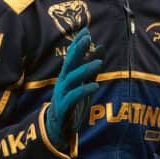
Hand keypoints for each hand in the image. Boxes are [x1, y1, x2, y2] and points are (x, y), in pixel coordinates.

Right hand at [45, 28, 103, 149]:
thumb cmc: (72, 102)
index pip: (72, 56)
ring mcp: (62, 93)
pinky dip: (84, 90)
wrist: (58, 127)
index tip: (86, 31)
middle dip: (77, 50)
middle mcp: (63, 82)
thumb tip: (101, 47)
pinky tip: (95, 85)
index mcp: (67, 75)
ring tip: (99, 63)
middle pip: (69, 63)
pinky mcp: (65, 107)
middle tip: (87, 38)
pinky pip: (74, 97)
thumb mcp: (83, 83)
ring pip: (72, 78)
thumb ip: (91, 67)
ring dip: (84, 69)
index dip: (78, 44)